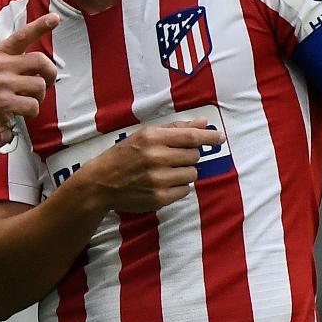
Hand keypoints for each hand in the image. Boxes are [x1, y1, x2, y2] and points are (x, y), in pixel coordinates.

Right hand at [0, 14, 58, 141]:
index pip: (21, 35)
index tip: (54, 18)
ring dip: (39, 97)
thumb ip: (4, 61)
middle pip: (40, 60)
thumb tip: (28, 62)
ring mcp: (3, 84)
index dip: (40, 25)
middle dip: (50, 73)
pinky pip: (33, 106)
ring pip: (40, 86)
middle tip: (47, 81)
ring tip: (29, 100)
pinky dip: (31, 112)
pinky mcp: (6, 103)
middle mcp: (0, 66)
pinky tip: (21, 113)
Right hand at [74, 118, 221, 212]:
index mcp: (152, 138)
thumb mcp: (144, 135)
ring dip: (185, 172)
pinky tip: (163, 183)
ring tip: (167, 171)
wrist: (101, 182)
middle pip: (194, 156)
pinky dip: (179, 186)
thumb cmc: (124, 155)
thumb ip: (175, 129)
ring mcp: (158, 180)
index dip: (208, 136)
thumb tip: (203, 122)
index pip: (190, 136)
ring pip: (192, 174)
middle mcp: (156, 158)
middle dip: (189, 156)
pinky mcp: (159, 198)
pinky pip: (185, 191)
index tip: (220, 137)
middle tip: (174, 157)